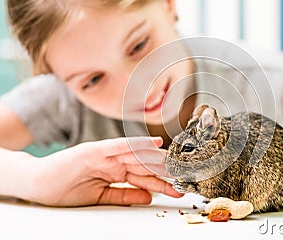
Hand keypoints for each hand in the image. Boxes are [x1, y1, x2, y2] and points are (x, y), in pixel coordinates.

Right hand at [22, 137, 182, 205]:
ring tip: (178, 163)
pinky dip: (136, 144)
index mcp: (115, 172)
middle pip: (145, 165)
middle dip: (166, 171)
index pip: (144, 176)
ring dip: (158, 159)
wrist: (37, 185)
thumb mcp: (101, 197)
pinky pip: (119, 146)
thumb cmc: (66, 189)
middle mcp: (114, 161)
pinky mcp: (94, 150)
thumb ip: (124, 195)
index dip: (162, 181)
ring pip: (137, 155)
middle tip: (185, 175)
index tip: (179, 187)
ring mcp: (105, 154)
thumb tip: (148, 196)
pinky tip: (153, 144)